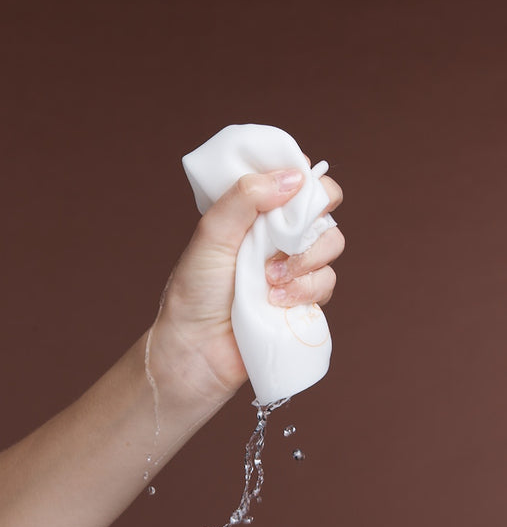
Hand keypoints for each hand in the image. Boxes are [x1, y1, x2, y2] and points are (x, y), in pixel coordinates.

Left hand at [150, 165, 343, 405]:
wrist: (196, 350)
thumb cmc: (194, 292)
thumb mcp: (211, 234)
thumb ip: (245, 197)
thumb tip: (295, 175)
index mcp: (254, 213)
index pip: (294, 179)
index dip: (304, 178)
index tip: (298, 188)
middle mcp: (276, 237)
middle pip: (323, 210)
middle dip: (311, 223)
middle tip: (284, 241)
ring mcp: (291, 269)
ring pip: (331, 245)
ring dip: (306, 260)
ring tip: (270, 280)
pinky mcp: (302, 300)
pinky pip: (327, 283)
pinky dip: (307, 289)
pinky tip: (277, 301)